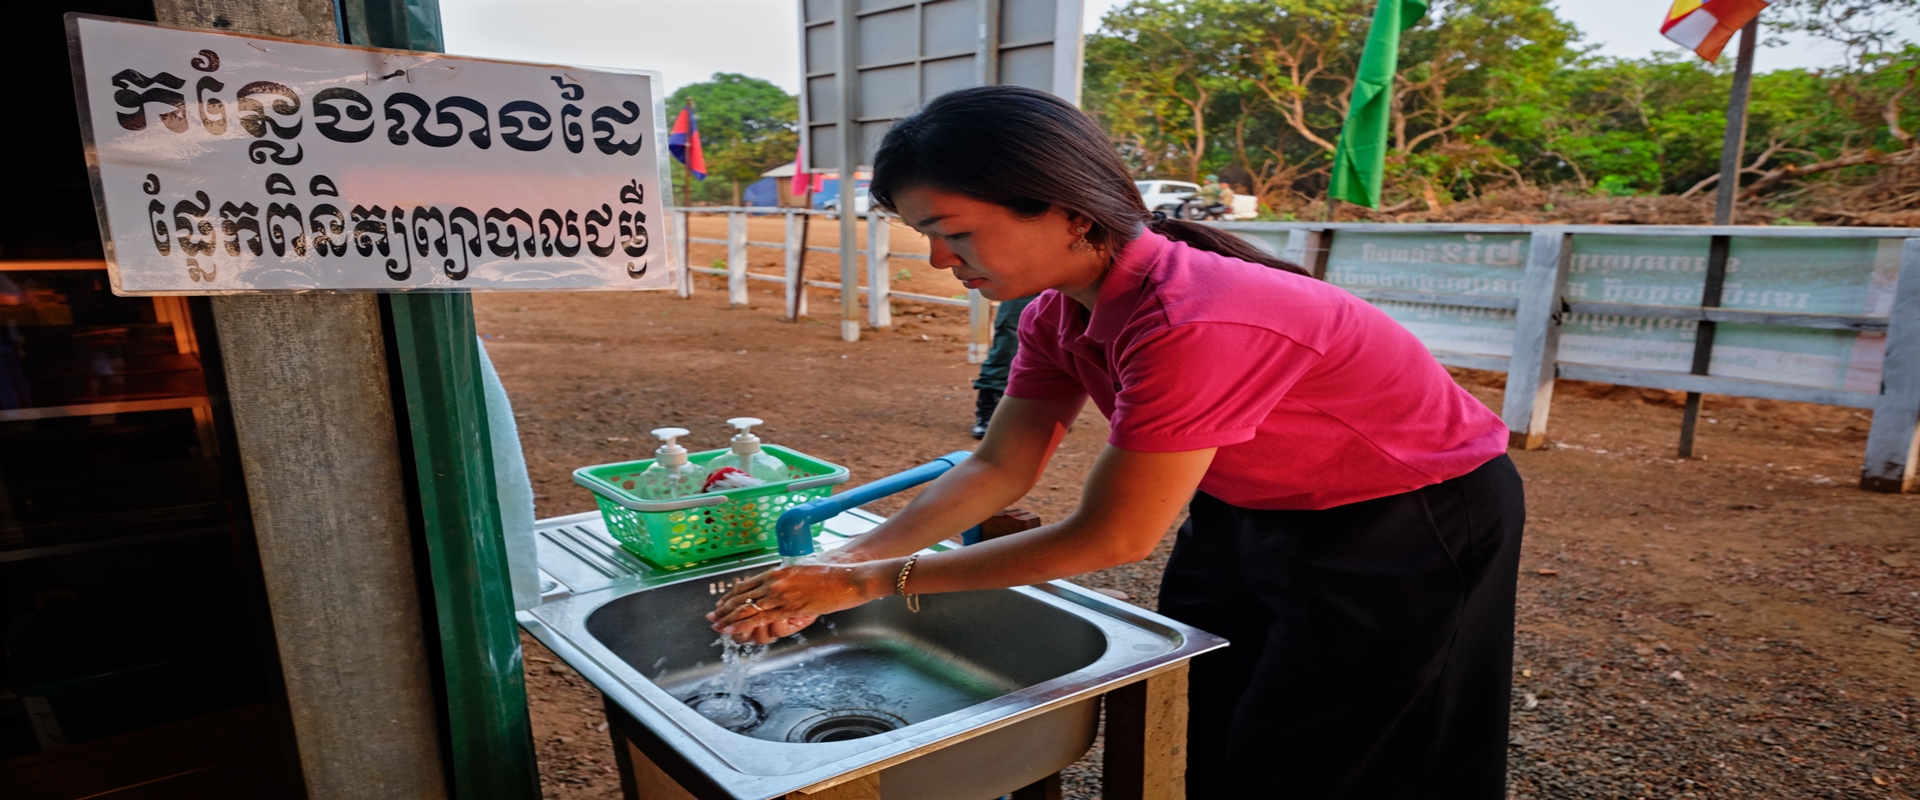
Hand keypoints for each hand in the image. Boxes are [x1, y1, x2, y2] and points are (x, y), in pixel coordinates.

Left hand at [706, 561, 889, 641]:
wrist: (848, 578)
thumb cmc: (832, 577)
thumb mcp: (805, 574)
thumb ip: (789, 580)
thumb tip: (782, 586)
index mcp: (778, 571)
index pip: (748, 584)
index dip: (732, 594)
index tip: (722, 602)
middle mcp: (775, 581)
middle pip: (743, 595)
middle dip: (725, 607)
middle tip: (711, 615)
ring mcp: (781, 594)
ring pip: (747, 607)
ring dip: (728, 617)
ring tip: (715, 624)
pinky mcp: (788, 607)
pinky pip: (759, 617)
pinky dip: (741, 623)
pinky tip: (730, 628)